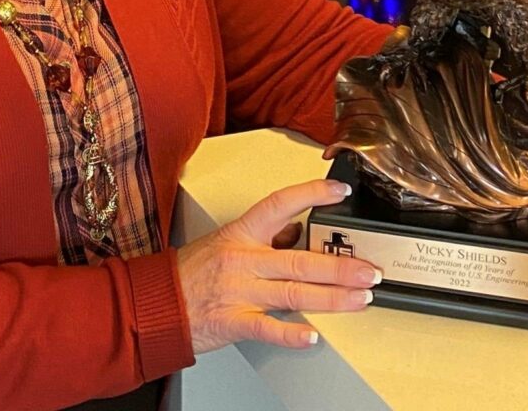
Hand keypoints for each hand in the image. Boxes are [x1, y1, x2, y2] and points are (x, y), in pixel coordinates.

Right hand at [176, 178, 381, 354]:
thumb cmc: (193, 271)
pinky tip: (313, 336)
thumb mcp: (227, 241)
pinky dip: (292, 333)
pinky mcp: (234, 321)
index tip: (339, 192)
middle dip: (339, 266)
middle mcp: (243, 259)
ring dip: (332, 298)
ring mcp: (239, 291)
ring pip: (293, 293)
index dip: (311, 195)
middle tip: (369, 270)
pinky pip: (267, 327)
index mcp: (241, 233)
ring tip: (360, 298)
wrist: (158, 302)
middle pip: (299, 260)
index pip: (280, 205)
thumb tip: (300, 233)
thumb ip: (264, 239)